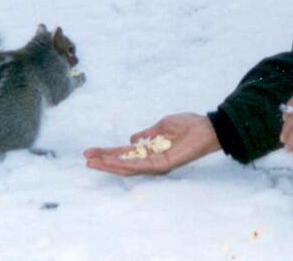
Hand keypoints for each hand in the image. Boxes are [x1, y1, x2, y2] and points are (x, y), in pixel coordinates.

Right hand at [84, 113, 219, 176]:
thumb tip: (132, 139)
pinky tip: (113, 161)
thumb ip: (147, 134)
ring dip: (110, 164)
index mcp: (150, 150)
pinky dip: (126, 164)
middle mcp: (151, 159)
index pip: (125, 154)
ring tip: (93, 162)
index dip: (108, 153)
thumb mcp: (162, 126)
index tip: (91, 152)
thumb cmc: (188, 125)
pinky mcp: (163, 164)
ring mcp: (156, 164)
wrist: (206, 127)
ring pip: (128, 167)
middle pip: (123, 163)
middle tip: (86, 158)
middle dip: (104, 161)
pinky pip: (141, 165)